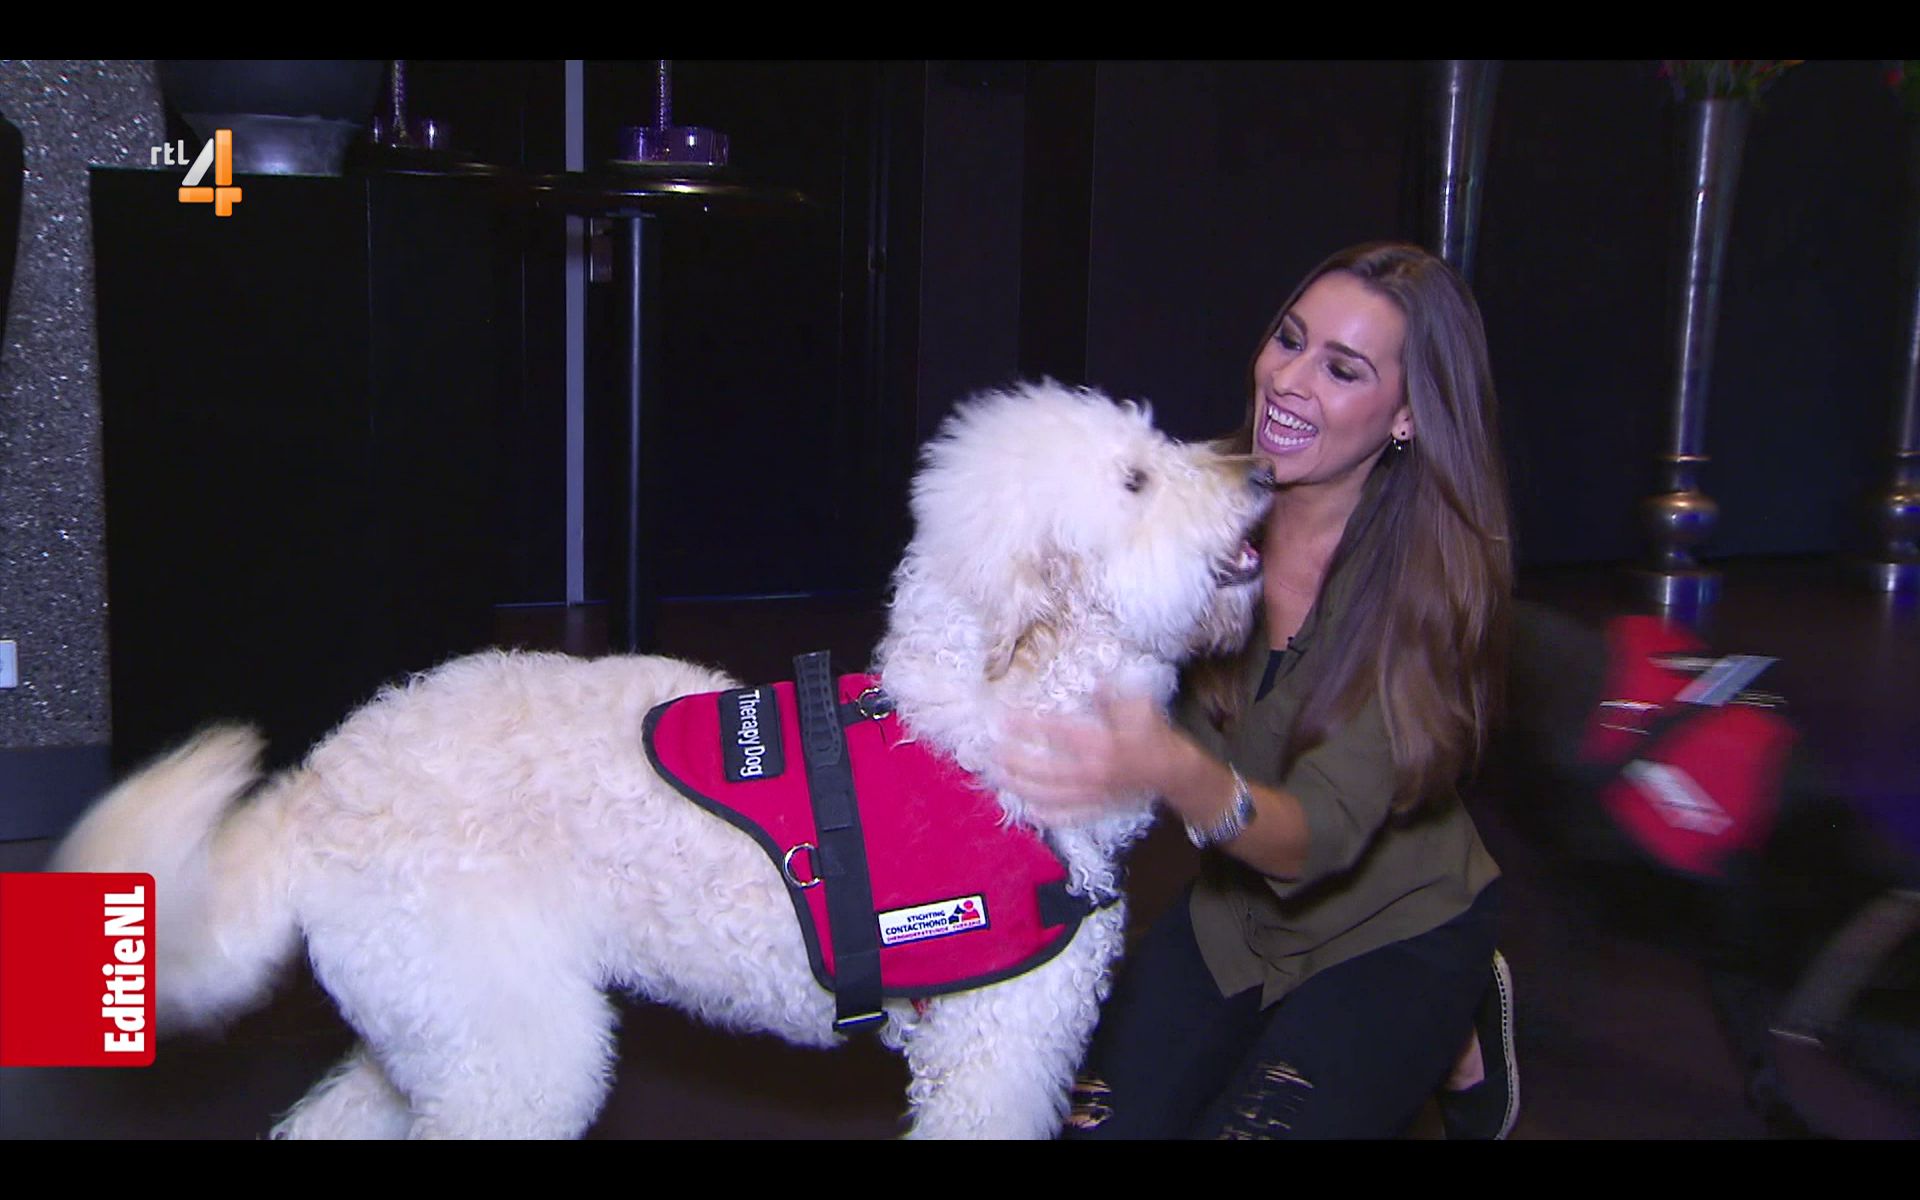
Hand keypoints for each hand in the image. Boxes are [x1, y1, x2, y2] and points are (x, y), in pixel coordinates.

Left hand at [993, 686, 1182, 822]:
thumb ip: (1111, 696)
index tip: (1004, 719)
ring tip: (999, 776)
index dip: (1028, 726)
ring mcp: (1094, 794)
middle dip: (1015, 761)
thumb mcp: (1138, 707)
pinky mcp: (1097, 809)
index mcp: (1102, 743)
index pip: (1056, 733)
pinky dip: (1047, 816)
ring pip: (1050, 795)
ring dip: (1021, 787)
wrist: (1173, 771)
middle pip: (1044, 769)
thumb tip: (1095, 681)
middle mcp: (1093, 772)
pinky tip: (1028, 811)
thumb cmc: (1154, 735)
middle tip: (991, 751)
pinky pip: (1068, 817)